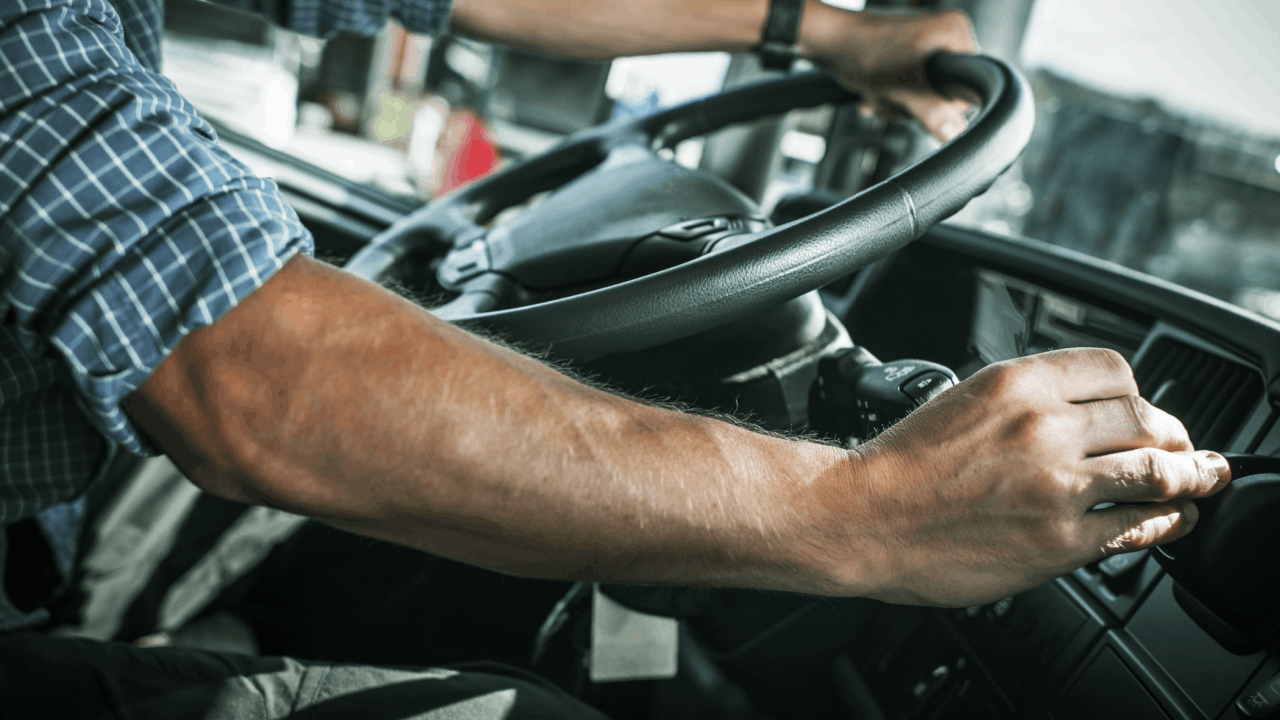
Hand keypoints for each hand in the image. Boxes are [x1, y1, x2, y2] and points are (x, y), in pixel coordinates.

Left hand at [803, 7, 978, 141]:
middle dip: (915, 105)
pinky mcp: (913, 53)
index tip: (919, 103)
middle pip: (946, 94)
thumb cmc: (863, 54)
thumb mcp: (902, 90)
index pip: (970, 86)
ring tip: (881, 93)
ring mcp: (930, 43)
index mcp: (955, 33)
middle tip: (893, 97)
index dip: (944, 104)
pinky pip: (913, 87)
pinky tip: (877, 92)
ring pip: (926, 95)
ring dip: (899, 103)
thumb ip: (933, 113)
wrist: (832, 44)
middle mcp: (948, 34)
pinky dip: (893, 95)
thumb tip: (957, 134)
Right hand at [834, 348, 1229, 605]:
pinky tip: (1171, 520)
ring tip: (1196, 480)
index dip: (1138, 393)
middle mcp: (1043, 426)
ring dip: (1187, 477)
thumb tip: (1081, 411)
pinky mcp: (1059, 540)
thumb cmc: (899, 465)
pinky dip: (1165, 523)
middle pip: (1146, 418)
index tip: (1143, 410)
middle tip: (1179, 448)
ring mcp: (1056, 485)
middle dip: (1170, 435)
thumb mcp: (961, 399)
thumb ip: (1024, 399)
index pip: (1116, 369)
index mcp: (1017, 382)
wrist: (860, 517)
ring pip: (1158, 471)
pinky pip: (1137, 527)